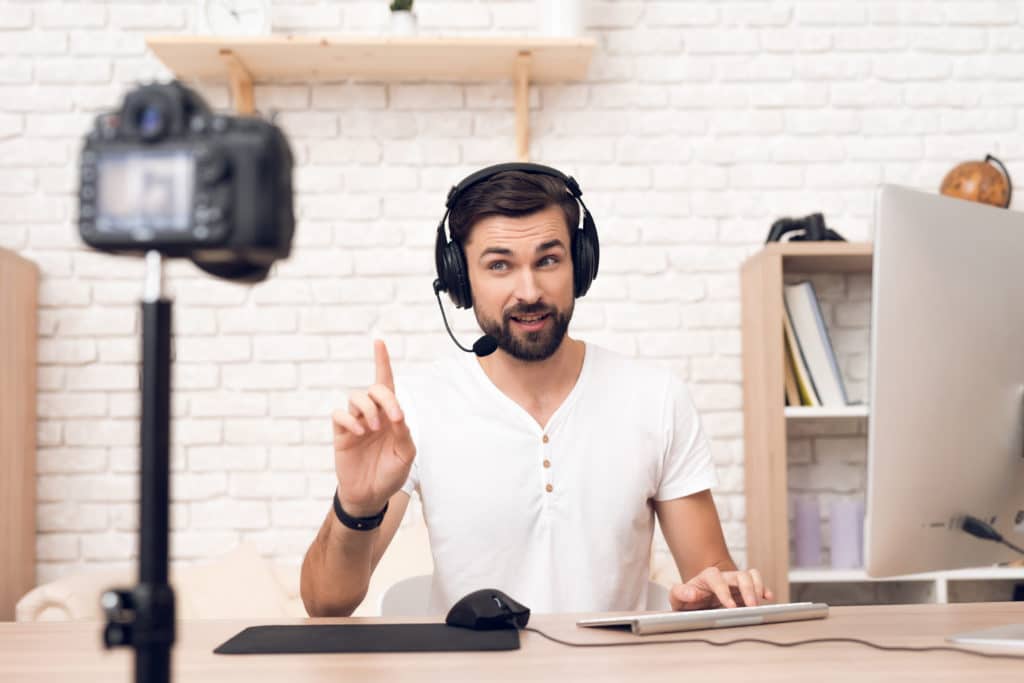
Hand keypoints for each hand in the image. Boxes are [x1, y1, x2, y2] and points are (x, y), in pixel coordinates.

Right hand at [331, 340, 416, 517]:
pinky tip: (360, 432)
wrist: (371, 496)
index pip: (386, 383)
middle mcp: (373, 414)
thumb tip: (397, 412)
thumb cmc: (390, 473)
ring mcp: (356, 423)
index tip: (378, 342)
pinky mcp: (341, 434)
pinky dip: (350, 419)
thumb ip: (404, 432)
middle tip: (393, 416)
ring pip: (355, 397)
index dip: (382, 362)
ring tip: (374, 429)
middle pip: (374, 388)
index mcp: (391, 415)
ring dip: (368, 408)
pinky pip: (339, 414)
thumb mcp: (406, 455)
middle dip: (385, 396)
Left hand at [669, 566, 773, 610]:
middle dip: (746, 590)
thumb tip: (691, 593)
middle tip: (751, 606)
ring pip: (750, 576)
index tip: (730, 606)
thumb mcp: (677, 599)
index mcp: (707, 578)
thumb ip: (680, 594)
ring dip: (757, 588)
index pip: (716, 578)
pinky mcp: (745, 590)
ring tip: (758, 604)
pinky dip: (764, 588)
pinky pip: (758, 582)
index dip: (724, 591)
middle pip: (738, 575)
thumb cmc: (688, 600)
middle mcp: (724, 577)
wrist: (696, 601)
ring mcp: (736, 582)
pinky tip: (768, 597)